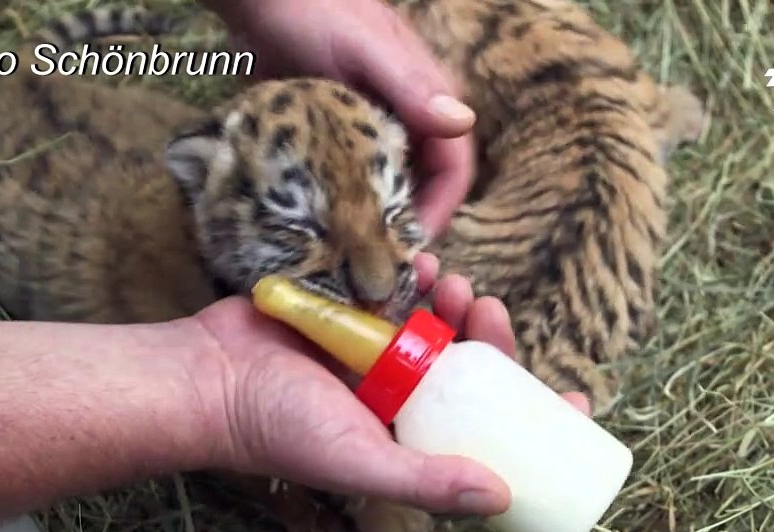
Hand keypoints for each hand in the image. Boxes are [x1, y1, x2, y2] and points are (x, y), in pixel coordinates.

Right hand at [190, 254, 590, 516]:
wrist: (209, 373)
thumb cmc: (277, 428)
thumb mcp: (359, 462)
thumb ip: (425, 481)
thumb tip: (505, 497)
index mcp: (411, 439)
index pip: (489, 432)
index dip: (535, 415)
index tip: (577, 396)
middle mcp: (401, 399)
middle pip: (472, 371)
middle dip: (494, 342)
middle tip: (491, 311)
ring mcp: (377, 354)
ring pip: (441, 327)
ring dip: (457, 304)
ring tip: (454, 285)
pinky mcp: (352, 313)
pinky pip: (401, 292)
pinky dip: (419, 276)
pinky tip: (426, 263)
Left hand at [207, 0, 475, 238]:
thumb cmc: (312, 9)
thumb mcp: (361, 47)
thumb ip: (408, 84)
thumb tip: (461, 124)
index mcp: (427, 95)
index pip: (454, 168)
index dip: (439, 212)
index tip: (408, 250)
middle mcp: (406, 113)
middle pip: (424, 184)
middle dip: (406, 225)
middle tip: (372, 264)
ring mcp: (370, 123)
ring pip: (387, 184)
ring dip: (374, 218)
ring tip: (346, 254)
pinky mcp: (337, 130)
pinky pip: (351, 175)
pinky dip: (344, 201)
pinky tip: (320, 225)